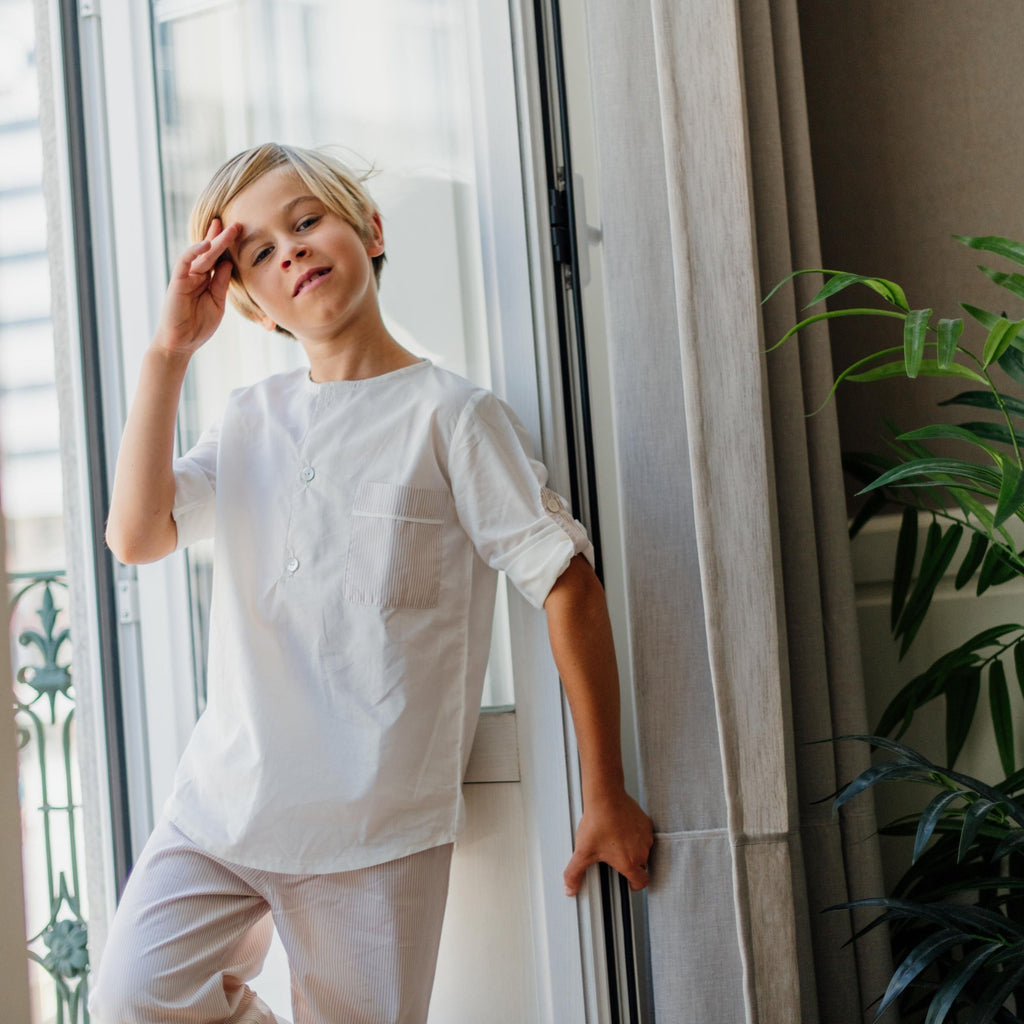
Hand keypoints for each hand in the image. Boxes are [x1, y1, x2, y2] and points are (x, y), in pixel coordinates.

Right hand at [154, 219, 239, 356]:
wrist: (180, 343)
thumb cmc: (198, 326)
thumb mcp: (217, 303)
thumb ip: (222, 284)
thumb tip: (229, 263)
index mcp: (206, 281)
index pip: (217, 259)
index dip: (226, 246)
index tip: (238, 233)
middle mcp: (196, 276)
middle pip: (210, 252)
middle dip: (222, 238)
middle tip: (236, 224)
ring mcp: (186, 277)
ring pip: (201, 254)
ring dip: (214, 241)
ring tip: (227, 228)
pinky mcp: (177, 281)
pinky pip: (185, 261)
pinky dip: (194, 251)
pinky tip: (206, 243)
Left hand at [563, 789, 653, 896]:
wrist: (606, 797)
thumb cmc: (597, 823)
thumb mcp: (582, 852)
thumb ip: (574, 873)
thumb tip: (569, 889)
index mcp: (629, 862)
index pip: (642, 882)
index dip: (635, 885)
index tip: (628, 882)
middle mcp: (642, 851)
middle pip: (642, 866)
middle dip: (631, 865)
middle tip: (616, 859)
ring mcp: (645, 836)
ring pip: (643, 850)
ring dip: (634, 849)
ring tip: (617, 842)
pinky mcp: (646, 822)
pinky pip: (644, 834)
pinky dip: (636, 835)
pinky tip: (621, 829)